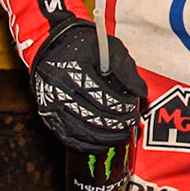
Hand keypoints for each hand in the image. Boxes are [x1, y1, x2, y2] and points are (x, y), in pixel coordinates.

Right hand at [30, 15, 147, 150]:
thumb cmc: (84, 46)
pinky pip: (67, 137)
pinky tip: (102, 144)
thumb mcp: (108, 47)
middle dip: (116, 123)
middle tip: (132, 123)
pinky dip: (86, 144)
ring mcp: (51, 105)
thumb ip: (126, 69)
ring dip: (105, 137)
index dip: (121, 106)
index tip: (133, 107)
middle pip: (92, 116)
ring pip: (80, 131)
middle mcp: (59, 90)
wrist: (52, 46)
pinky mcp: (48, 116)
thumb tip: (141, 93)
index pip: (102, 96)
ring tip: (122, 135)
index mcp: (74, 70)